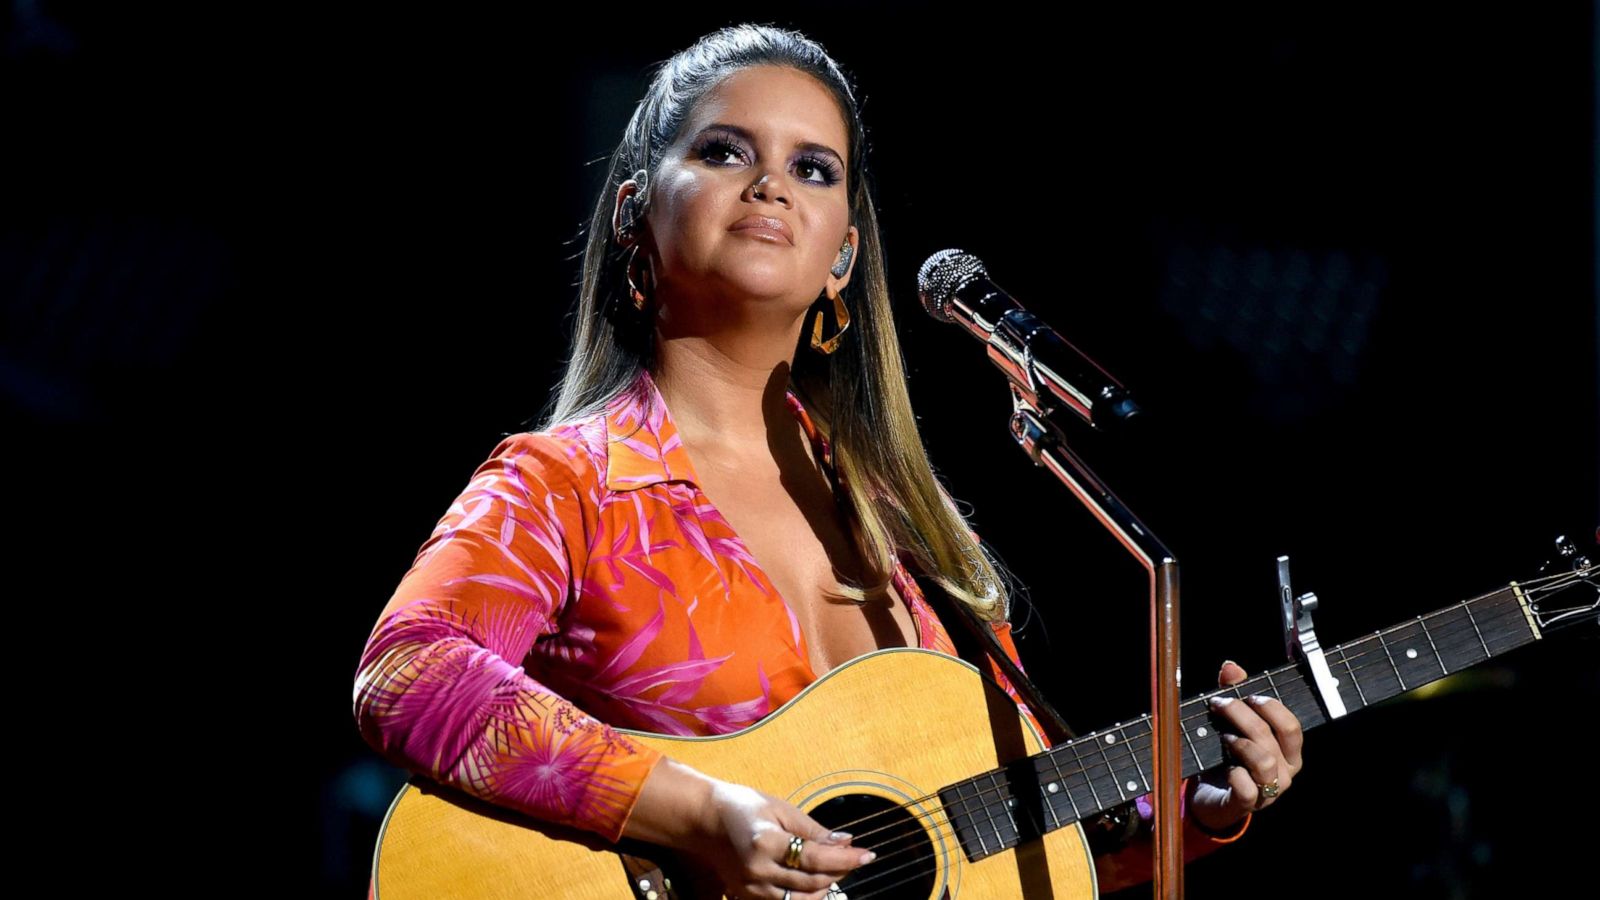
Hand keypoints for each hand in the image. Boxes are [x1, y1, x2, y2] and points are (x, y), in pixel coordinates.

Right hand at [692, 778, 874, 899]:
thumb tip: (845, 842)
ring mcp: (750, 888)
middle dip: (839, 872)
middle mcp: (758, 871)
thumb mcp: (780, 808)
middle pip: (812, 882)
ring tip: (836, 869)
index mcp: (766, 843)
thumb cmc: (742, 806)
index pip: (815, 859)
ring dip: (824, 888)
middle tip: (855, 858)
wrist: (703, 819)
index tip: (868, 854)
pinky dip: (804, 895)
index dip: (846, 859)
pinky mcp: (746, 895)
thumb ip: (813, 829)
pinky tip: (815, 881)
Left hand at [1189, 659, 1303, 833]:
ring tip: (1223, 737)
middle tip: (1220, 704)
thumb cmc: (1228, 756)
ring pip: (1264, 762)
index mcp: (1288, 751)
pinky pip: (1248, 790)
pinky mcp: (1246, 804)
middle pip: (1272, 737)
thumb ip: (1233, 693)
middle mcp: (1284, 772)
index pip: (1291, 726)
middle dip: (1243, 715)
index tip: (1246, 695)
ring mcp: (1268, 791)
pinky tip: (1226, 767)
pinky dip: (1236, 775)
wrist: (1212, 798)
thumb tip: (1230, 666)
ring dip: (1241, 744)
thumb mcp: (1231, 723)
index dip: (1270, 706)